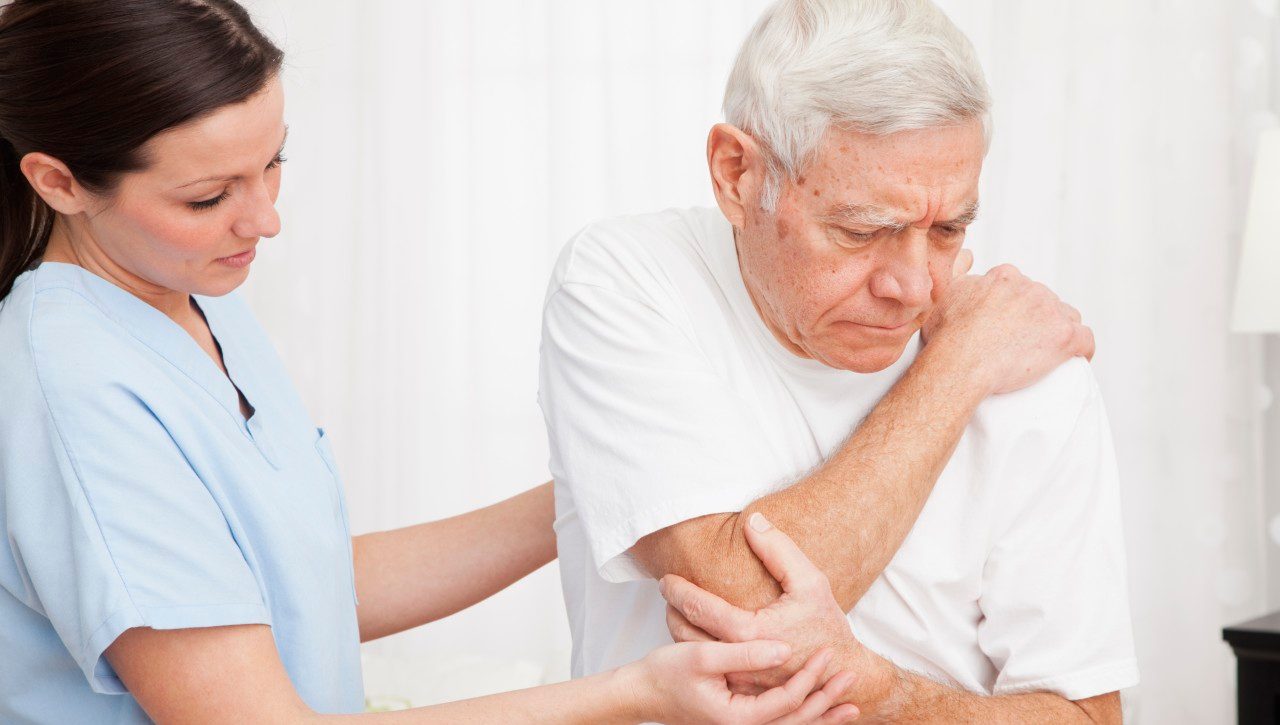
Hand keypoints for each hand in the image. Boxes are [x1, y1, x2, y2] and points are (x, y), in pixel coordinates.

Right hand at [625, 639, 859, 724]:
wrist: (642, 692)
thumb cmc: (665, 673)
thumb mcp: (702, 657)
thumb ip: (745, 655)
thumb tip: (785, 650)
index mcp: (738, 718)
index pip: (787, 702)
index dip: (810, 678)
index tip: (827, 653)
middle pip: (797, 719)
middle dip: (826, 699)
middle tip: (851, 675)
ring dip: (821, 713)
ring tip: (850, 704)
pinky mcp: (741, 720)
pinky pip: (780, 721)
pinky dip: (803, 717)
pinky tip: (819, 709)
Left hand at [660, 514, 895, 710]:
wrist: (842, 672)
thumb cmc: (827, 626)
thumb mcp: (811, 581)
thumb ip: (780, 550)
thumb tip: (751, 521)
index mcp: (752, 633)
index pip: (700, 609)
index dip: (678, 592)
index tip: (666, 579)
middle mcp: (740, 661)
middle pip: (687, 635)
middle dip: (671, 611)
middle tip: (666, 592)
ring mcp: (739, 680)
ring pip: (694, 656)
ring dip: (678, 631)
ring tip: (676, 610)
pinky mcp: (742, 691)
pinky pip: (708, 670)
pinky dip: (696, 650)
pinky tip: (695, 634)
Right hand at [922, 260, 1093, 394]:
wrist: (961, 362)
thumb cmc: (949, 336)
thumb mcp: (946, 296)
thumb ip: (962, 277)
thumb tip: (969, 264)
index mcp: (1005, 277)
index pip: (1021, 286)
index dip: (1017, 305)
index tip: (1010, 322)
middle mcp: (1031, 288)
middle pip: (1044, 301)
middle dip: (1038, 319)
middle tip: (1023, 342)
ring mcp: (1050, 311)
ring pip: (1067, 317)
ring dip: (1059, 331)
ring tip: (1045, 352)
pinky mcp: (1065, 336)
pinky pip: (1086, 340)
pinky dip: (1082, 349)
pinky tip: (1074, 358)